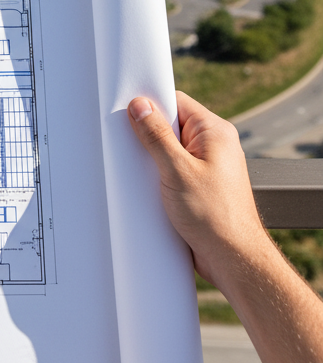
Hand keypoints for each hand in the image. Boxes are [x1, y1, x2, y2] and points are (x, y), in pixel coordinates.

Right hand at [127, 90, 268, 288]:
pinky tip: (148, 188)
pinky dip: (156, 176)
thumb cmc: (217, 218)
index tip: (128, 111)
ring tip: (144, 174)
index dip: (150, 104)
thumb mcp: (177, 170)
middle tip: (132, 146)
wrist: (234, 260)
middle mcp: (213, 146)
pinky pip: (170, 170)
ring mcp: (206, 166)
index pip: (176, 101)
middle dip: (147, 135)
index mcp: (215, 133)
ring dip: (150, 160)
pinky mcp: (197, 186)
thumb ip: (157, 135)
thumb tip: (140, 106)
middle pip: (169, 125)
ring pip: (167, 150)